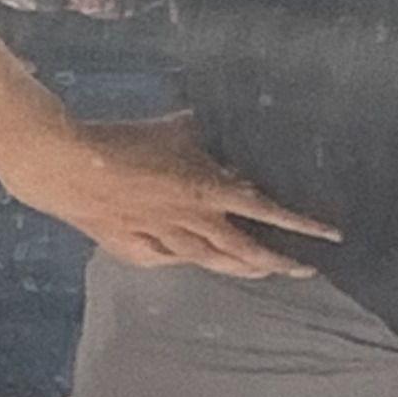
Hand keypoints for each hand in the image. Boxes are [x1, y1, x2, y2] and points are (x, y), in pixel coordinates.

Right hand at [15, 119, 338, 276]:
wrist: (66, 167)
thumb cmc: (122, 141)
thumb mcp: (175, 128)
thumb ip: (206, 135)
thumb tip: (228, 125)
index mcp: (208, 190)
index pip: (268, 212)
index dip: (302, 226)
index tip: (331, 237)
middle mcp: (194, 223)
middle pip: (246, 251)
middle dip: (278, 263)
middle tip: (302, 270)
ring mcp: (165, 242)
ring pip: (212, 262)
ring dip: (242, 268)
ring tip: (262, 272)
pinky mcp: (136, 250)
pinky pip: (172, 260)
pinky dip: (190, 260)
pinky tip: (197, 262)